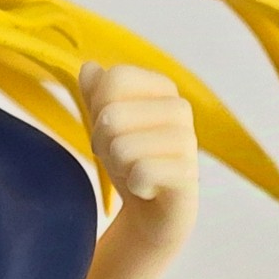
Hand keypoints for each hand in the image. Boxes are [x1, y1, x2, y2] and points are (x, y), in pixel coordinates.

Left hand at [77, 61, 199, 248]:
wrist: (152, 211)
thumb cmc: (129, 160)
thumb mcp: (106, 123)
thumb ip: (96, 92)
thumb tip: (89, 68)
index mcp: (161, 87)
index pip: (114, 78)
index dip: (98, 107)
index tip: (110, 129)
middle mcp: (180, 108)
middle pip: (112, 115)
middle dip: (104, 143)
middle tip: (123, 157)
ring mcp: (189, 141)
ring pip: (122, 146)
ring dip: (118, 167)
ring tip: (136, 171)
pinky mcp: (189, 174)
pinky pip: (140, 173)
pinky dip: (134, 185)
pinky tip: (148, 188)